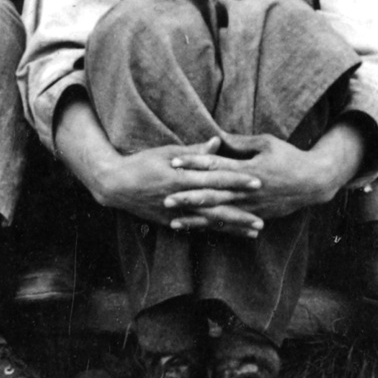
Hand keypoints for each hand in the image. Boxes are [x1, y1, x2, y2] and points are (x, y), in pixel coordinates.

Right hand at [93, 138, 265, 237]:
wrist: (115, 184)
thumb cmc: (142, 162)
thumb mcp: (168, 152)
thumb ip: (195, 151)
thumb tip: (217, 142)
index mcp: (183, 177)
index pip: (217, 179)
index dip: (238, 181)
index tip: (258, 183)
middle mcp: (181, 198)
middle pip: (216, 208)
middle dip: (240, 215)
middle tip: (262, 221)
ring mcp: (175, 213)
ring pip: (208, 223)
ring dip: (231, 228)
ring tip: (252, 233)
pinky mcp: (169, 222)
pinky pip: (195, 229)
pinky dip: (212, 232)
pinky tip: (226, 235)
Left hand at [173, 131, 345, 222]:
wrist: (313, 183)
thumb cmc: (289, 157)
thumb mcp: (266, 143)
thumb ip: (240, 142)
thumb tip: (217, 137)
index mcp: (247, 169)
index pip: (215, 164)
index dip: (194, 162)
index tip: (174, 161)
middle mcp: (246, 191)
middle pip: (212, 193)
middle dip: (188, 196)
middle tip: (165, 198)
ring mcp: (250, 207)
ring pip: (218, 214)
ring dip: (196, 218)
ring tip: (174, 221)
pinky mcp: (255, 216)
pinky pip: (230, 225)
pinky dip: (212, 228)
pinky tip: (197, 231)